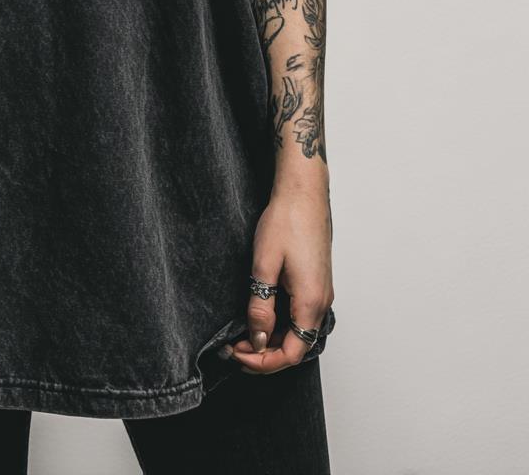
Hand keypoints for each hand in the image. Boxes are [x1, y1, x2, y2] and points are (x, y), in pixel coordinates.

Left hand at [227, 184, 333, 374]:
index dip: (263, 362)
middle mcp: (322, 302)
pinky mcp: (316, 282)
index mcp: (311, 302)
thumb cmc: (286, 221)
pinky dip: (280, 324)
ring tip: (242, 334)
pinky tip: (260, 316)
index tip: (237, 354)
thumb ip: (261, 306)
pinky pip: (300, 315)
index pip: (291, 353)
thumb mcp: (264, 265)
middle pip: (296, 346)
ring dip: (272, 339)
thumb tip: (258, 339)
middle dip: (264, 354)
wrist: (303, 193)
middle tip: (233, 347)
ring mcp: (321, 292)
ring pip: (298, 332)